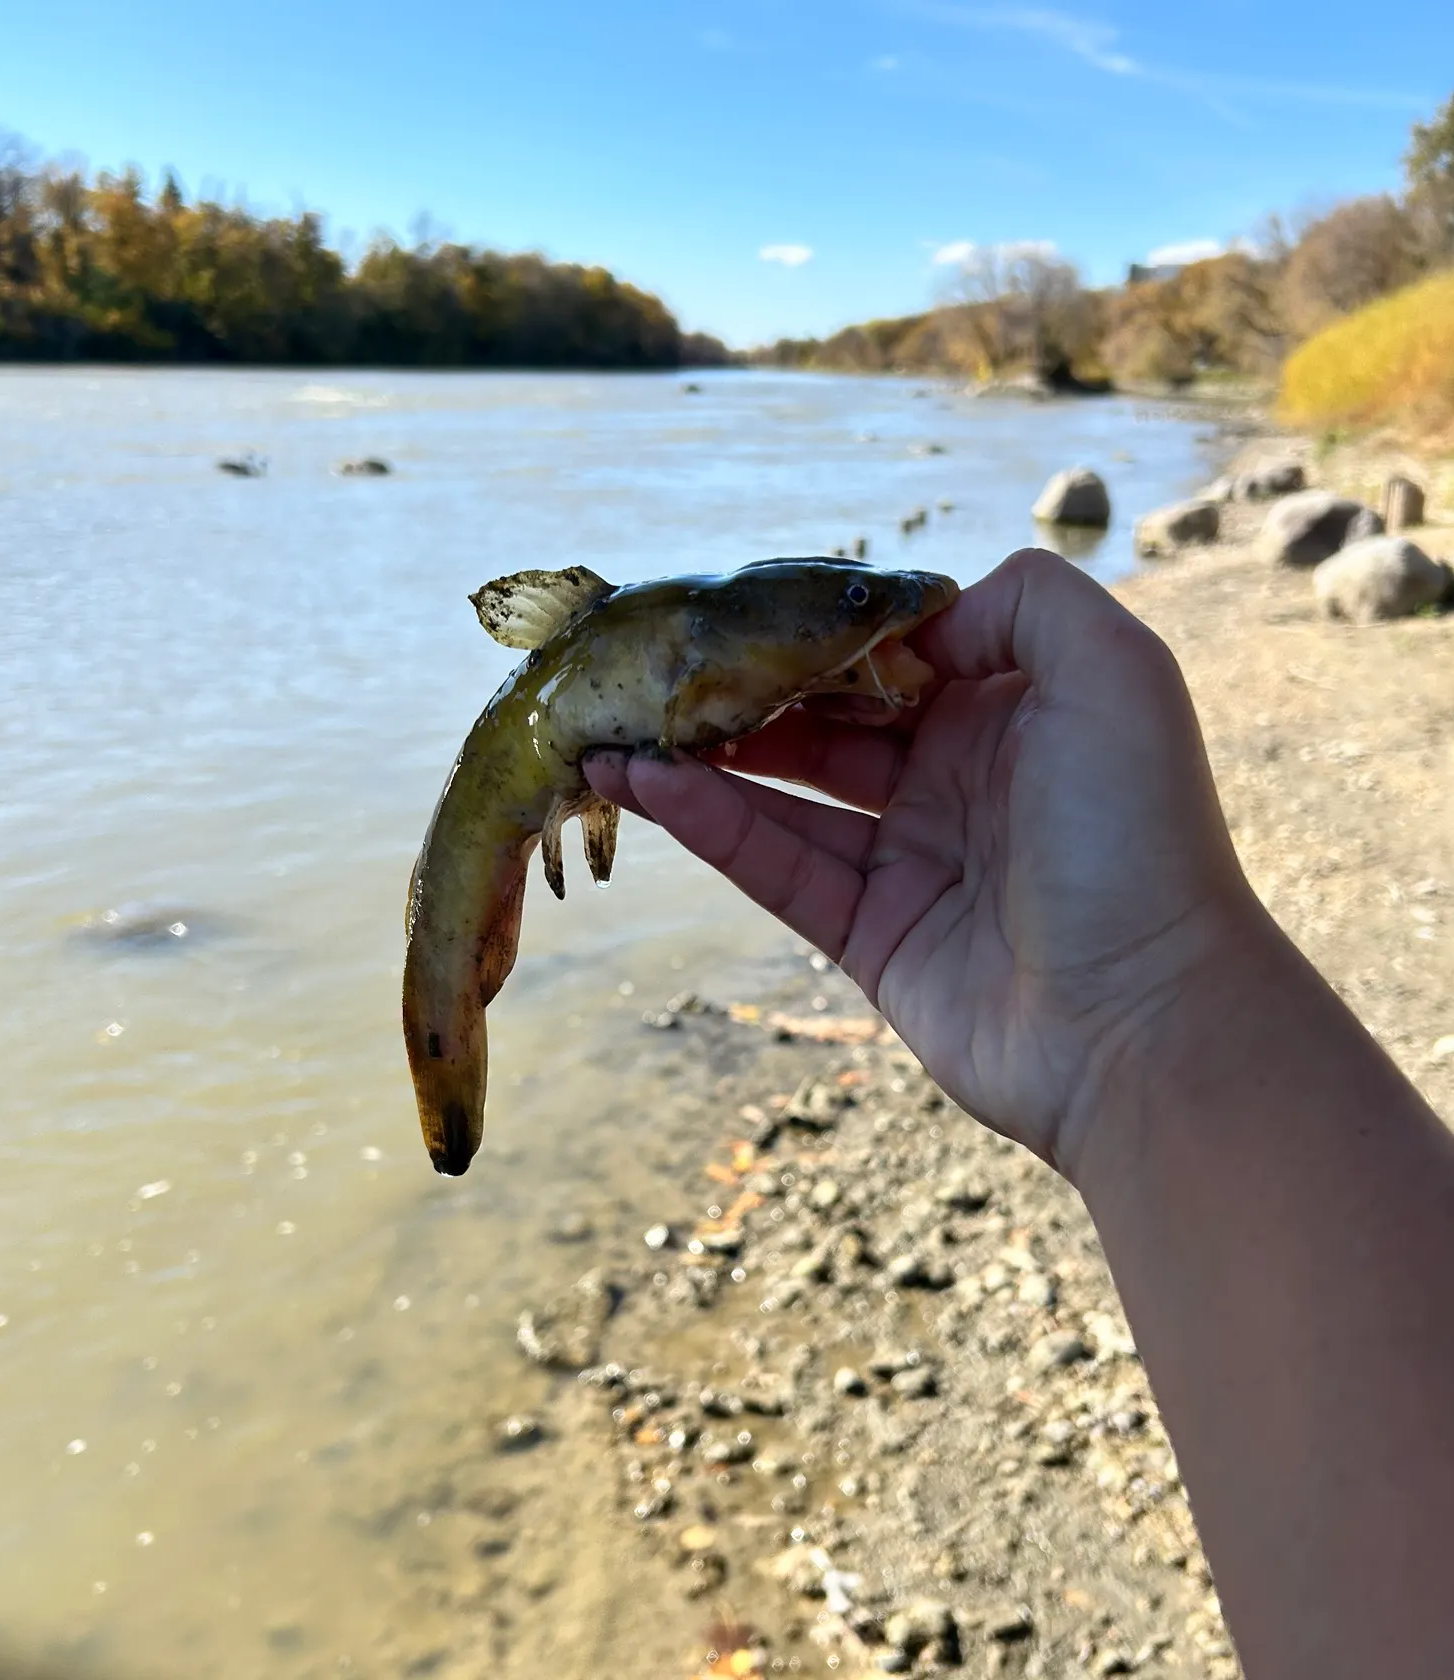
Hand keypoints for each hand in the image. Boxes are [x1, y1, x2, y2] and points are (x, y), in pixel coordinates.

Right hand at [585, 548, 1265, 1178]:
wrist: (1145, 1024)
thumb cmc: (1137, 836)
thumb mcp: (1114, 670)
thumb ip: (1023, 600)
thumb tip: (909, 620)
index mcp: (1013, 710)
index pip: (892, 654)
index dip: (815, 633)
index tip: (737, 611)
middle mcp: (960, 778)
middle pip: (827, 720)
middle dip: (746, 693)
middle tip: (656, 671)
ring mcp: (913, 860)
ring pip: (786, 794)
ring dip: (703, 760)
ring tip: (614, 729)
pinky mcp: (872, 936)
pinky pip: (779, 867)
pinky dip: (712, 826)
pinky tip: (648, 786)